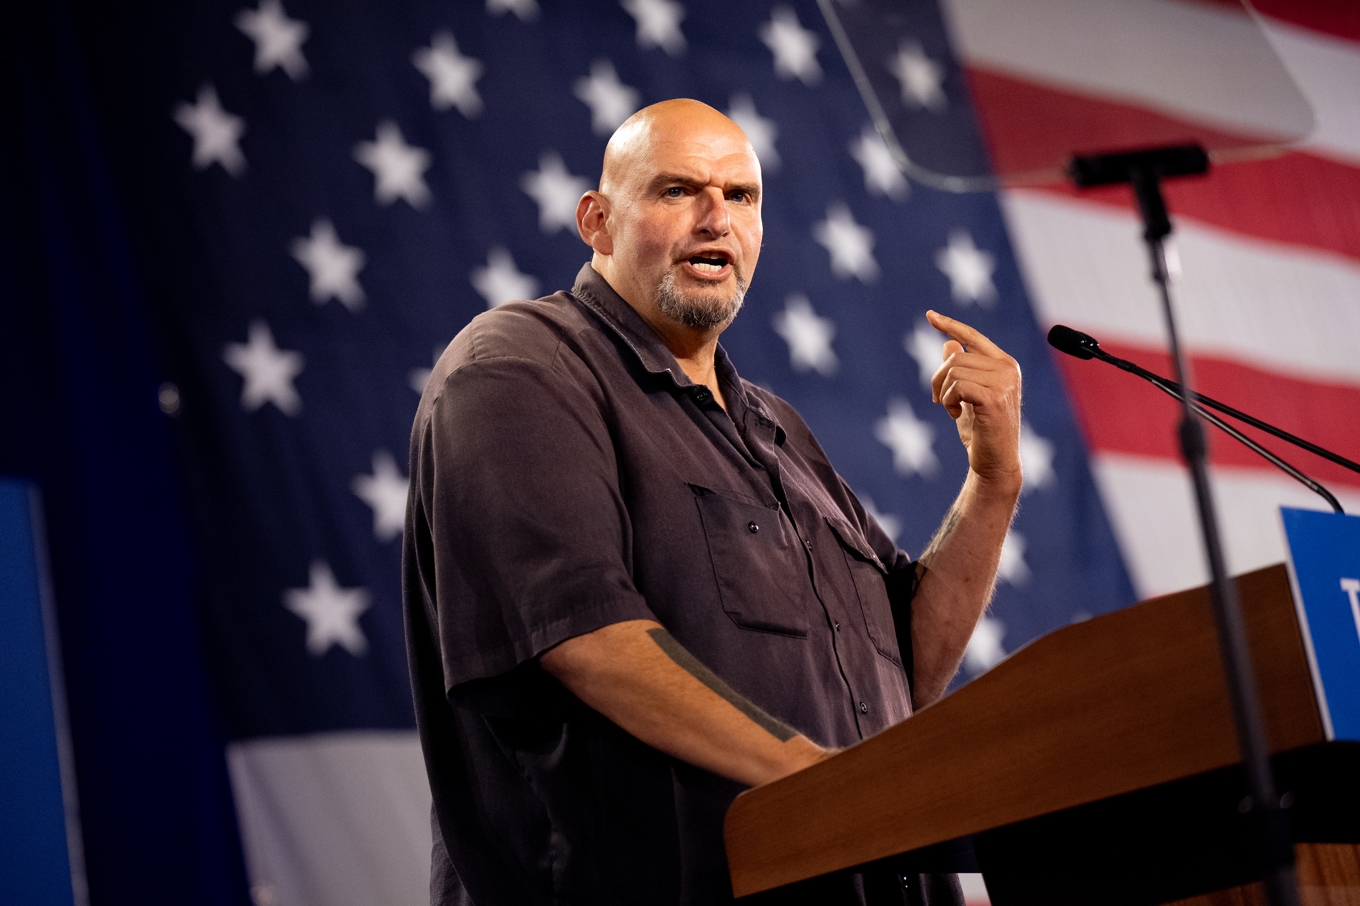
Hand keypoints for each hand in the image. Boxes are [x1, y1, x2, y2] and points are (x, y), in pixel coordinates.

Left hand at [927, 310, 1021, 491]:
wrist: (995, 461)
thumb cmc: (981, 430)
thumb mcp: (966, 396)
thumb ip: (961, 370)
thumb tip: (948, 343)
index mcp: (1004, 364)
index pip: (972, 336)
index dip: (950, 325)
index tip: (929, 315)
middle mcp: (1007, 368)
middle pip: (955, 357)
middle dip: (938, 379)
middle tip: (939, 401)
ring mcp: (1004, 382)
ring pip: (954, 371)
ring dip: (944, 393)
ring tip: (951, 410)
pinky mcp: (994, 397)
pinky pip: (957, 386)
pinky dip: (948, 401)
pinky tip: (954, 414)